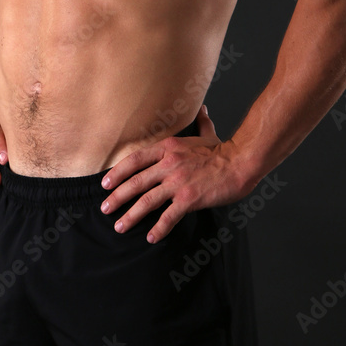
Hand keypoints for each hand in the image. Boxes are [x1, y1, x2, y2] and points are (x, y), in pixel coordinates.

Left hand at [99, 106, 248, 243]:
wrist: (241, 162)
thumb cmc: (224, 151)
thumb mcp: (208, 133)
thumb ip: (201, 122)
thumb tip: (202, 109)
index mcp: (168, 147)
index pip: (135, 160)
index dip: (118, 172)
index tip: (105, 183)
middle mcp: (169, 163)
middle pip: (135, 182)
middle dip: (117, 197)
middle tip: (105, 208)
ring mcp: (178, 181)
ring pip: (147, 200)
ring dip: (131, 215)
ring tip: (120, 226)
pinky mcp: (189, 198)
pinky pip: (169, 216)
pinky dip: (158, 228)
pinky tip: (151, 237)